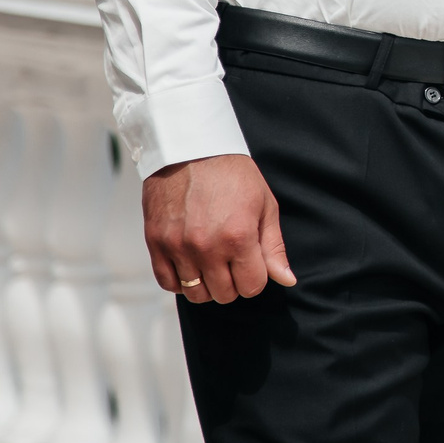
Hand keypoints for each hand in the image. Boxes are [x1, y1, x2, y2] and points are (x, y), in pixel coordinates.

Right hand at [144, 153, 295, 303]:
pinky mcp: (156, 242)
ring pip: (196, 293)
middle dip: (233, 282)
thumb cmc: (233, 175)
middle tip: (232, 261)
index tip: (251, 263)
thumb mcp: (264, 205)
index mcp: (239, 237)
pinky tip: (190, 264)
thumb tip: (287, 280)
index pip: (252, 286)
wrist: (191, 148)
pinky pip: (168, 282)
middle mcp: (207, 246)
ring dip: (207, 284)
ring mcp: (178, 246)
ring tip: (211, 263)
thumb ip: (274, 247)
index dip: (255, 277)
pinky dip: (180, 281)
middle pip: (224, 294)